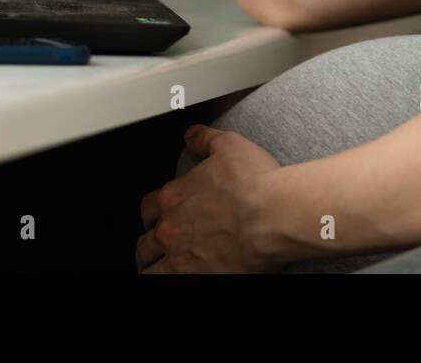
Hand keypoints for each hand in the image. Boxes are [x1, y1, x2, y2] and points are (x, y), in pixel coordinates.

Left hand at [135, 125, 281, 272]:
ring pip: (149, 270)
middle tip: (157, 249)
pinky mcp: (196, 279)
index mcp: (173, 197)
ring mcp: (181, 258)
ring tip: (157, 271)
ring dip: (151, 269)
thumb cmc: (254, 183)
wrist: (274, 215)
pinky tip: (175, 278)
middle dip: (150, 245)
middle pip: (146, 243)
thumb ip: (203, 140)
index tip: (161, 218)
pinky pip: (165, 285)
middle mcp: (170, 229)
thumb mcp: (227, 145)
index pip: (148, 209)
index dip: (154, 214)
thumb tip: (191, 136)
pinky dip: (165, 281)